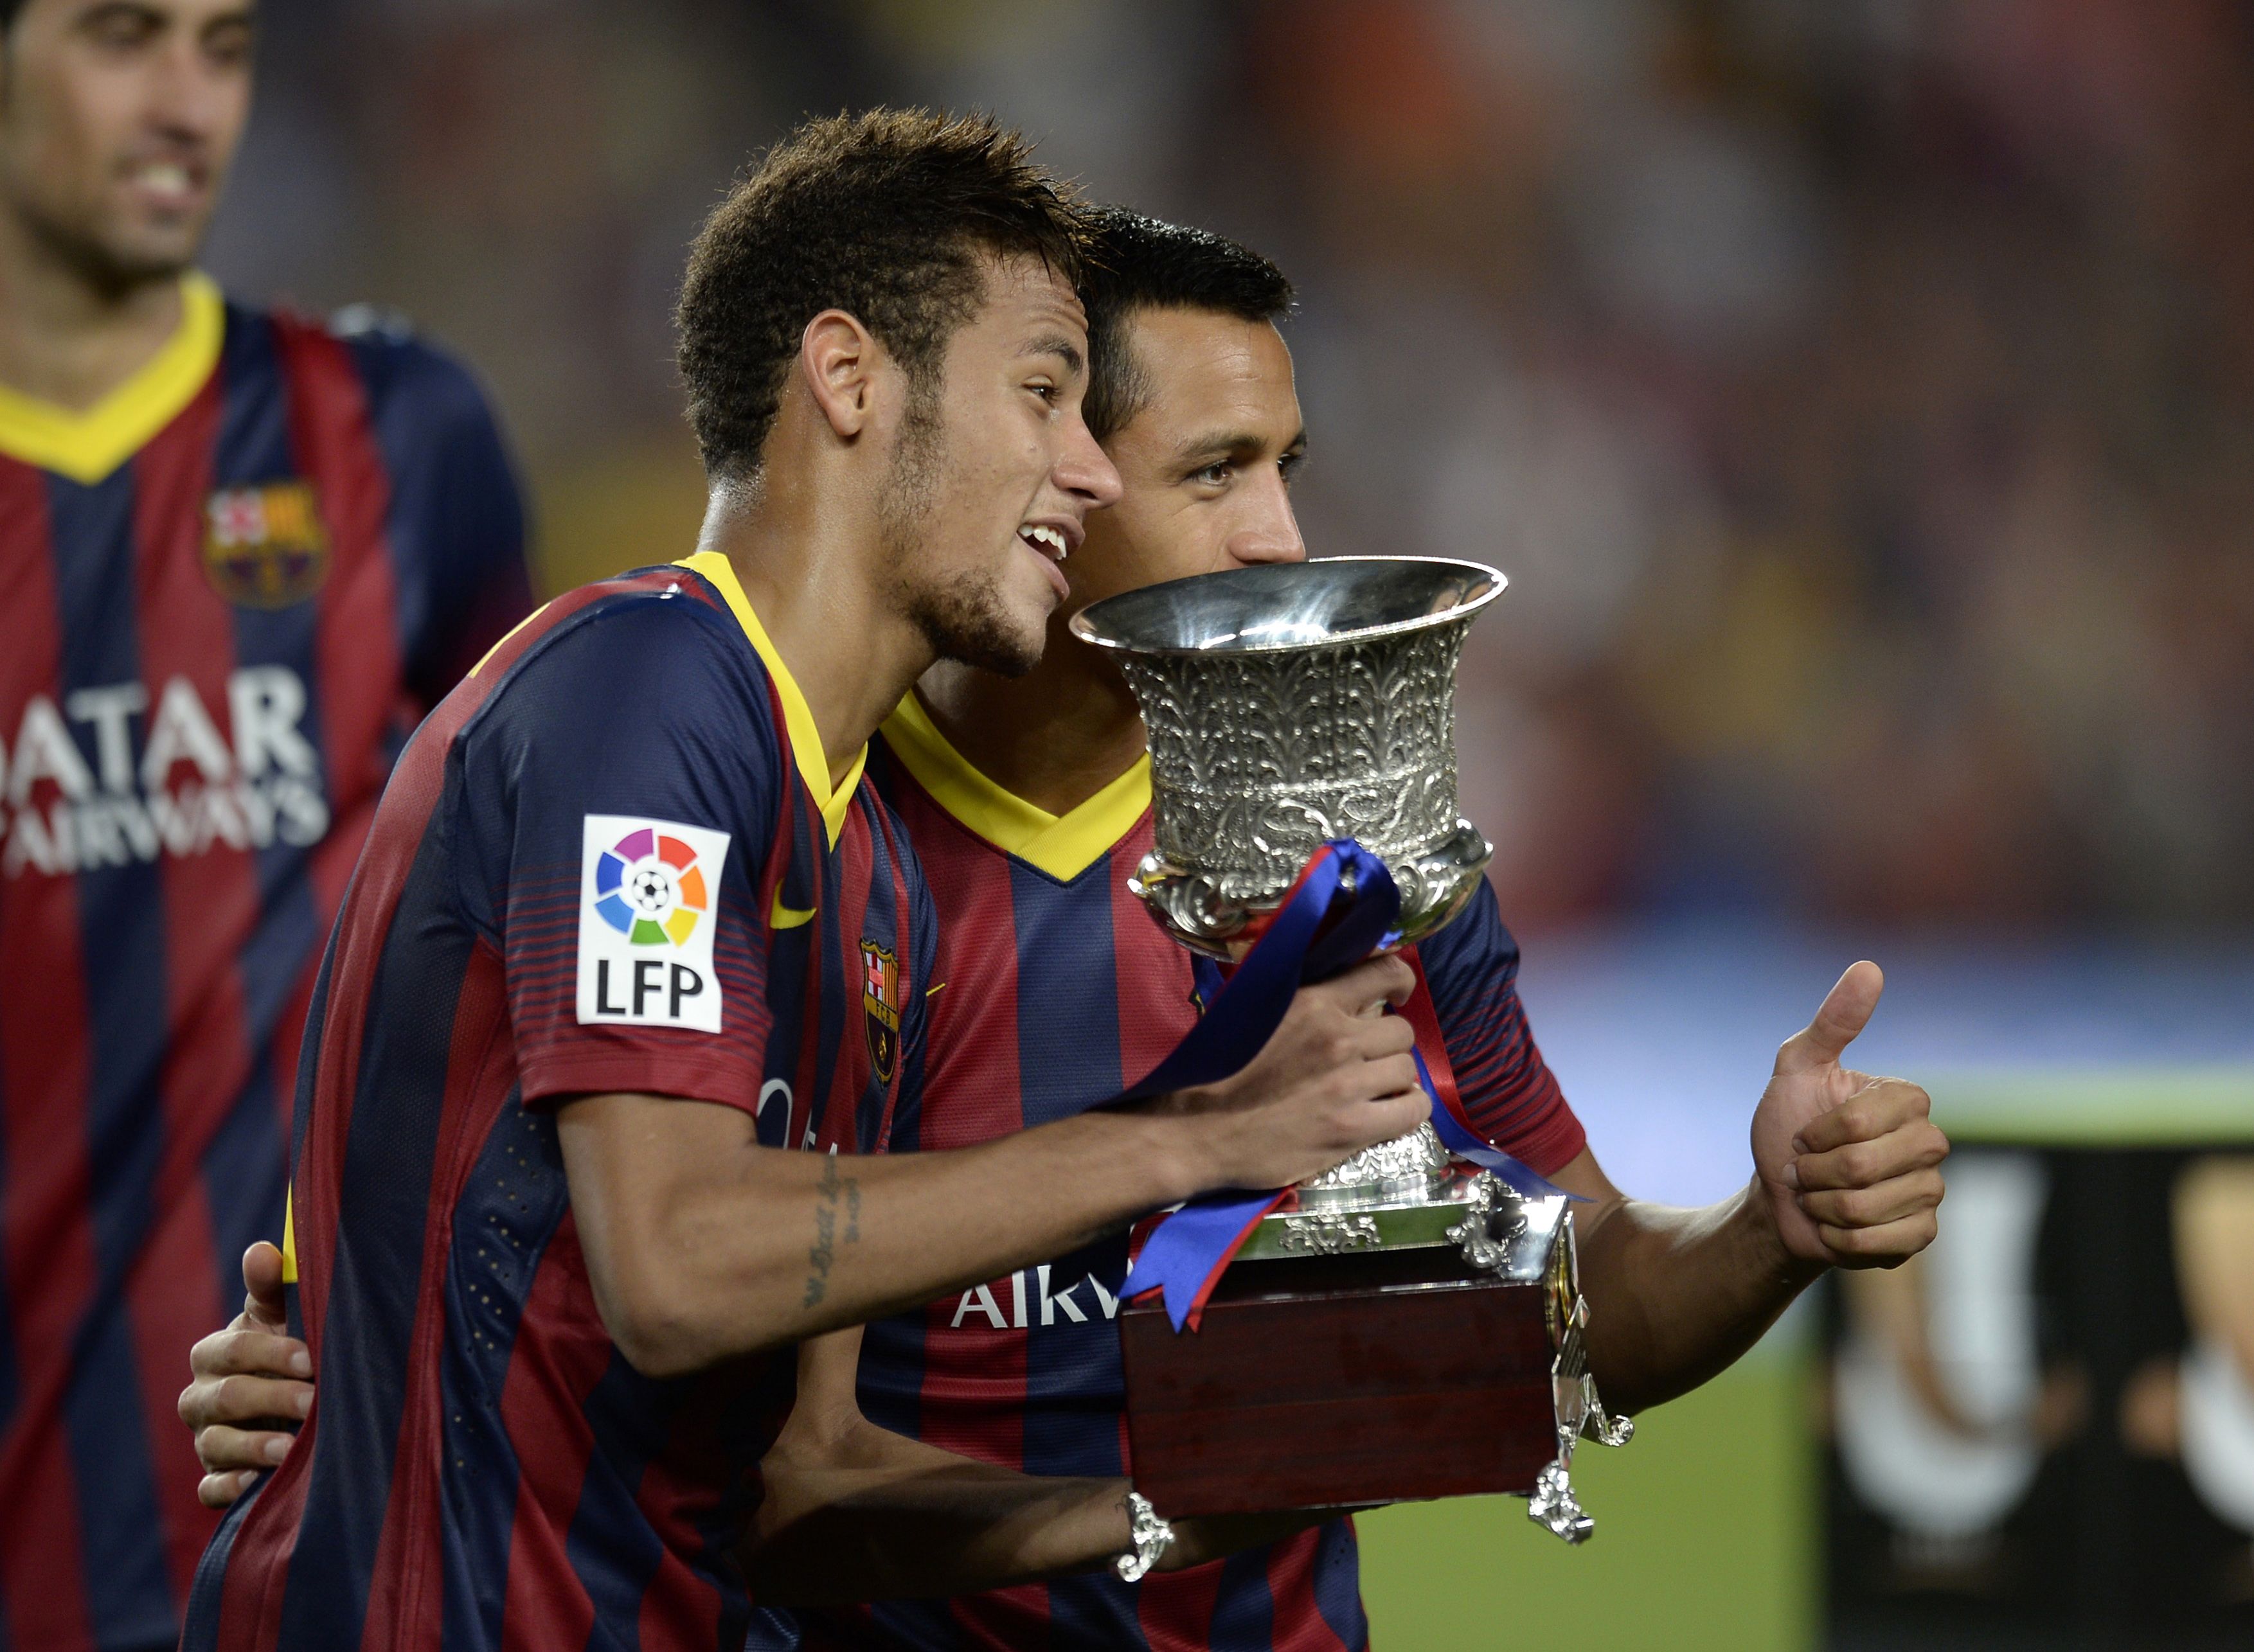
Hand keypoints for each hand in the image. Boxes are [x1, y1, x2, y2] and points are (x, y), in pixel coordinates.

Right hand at [177, 1241, 313, 1506]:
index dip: (268, 1352)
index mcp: (215, 1353)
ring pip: (215, 1444)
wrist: (294, 1401)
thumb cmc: (289, 1348)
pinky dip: (230, 1488)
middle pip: (224, 1398)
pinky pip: (210, 1488)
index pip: (230, 1350)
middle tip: (313, 1402)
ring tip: (290, 1449)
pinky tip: (258, 1484)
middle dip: (270, 1398)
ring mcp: (206, 1439)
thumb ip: (272, 1287)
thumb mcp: (284, 1316)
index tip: (309, 1357)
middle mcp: (200, 1398)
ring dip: (253, 1447)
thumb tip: (262, 1251)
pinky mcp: (215, 1477)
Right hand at [1145, 954, 1427, 1191]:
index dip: (1400, 983)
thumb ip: (1301, 1001)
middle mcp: (1338, 1038)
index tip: (1396, 996)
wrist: (1195, 1130)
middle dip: (1387, 1044)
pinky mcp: (1353, 1128)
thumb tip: (1340, 992)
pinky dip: (1407, 1109)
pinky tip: (1388, 1113)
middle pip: (1401, 1030)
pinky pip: (1412, 1110)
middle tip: (1367, 1060)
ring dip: (1394, 1079)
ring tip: (1373, 1090)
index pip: (1385, 972)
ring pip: (1407, 1069)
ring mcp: (1349, 1084)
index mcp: (1313, 1003)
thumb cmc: (1216, 1072)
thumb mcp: (1257, 1012)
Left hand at [1747, 962, 1947, 1269]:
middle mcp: (1929, 1142)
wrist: (1780, 1198)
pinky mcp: (1921, 1233)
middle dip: (1815, 1172)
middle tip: (1805, 1169)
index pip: (1861, 1122)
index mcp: (1906, 1099)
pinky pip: (1880, 1242)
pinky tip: (1835, 1227)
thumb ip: (1832, 1022)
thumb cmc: (1787, 1128)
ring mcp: (1930, 1190)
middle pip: (1863, 1166)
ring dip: (1822, 1205)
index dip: (1817, 1133)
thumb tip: (1870, 966)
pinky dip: (1840, 1238)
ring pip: (1867, 1206)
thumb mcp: (1797, 1068)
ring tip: (1818, 1196)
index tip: (1802, 1134)